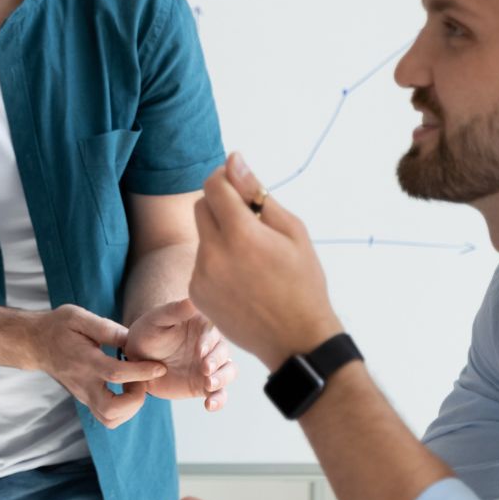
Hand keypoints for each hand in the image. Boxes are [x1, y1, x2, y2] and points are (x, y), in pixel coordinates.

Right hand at [29, 305, 167, 428]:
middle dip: (136, 400)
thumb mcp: (79, 317)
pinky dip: (123, 411)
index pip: (115, 374)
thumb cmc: (58, 327)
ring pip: (110, 419)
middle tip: (141, 381)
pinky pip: (108, 417)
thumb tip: (132, 339)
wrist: (35, 343)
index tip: (159, 367)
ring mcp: (83, 395)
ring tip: (135, 385)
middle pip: (111, 410)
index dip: (141, 372)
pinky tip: (126, 390)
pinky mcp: (85, 400)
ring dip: (131, 408)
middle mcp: (83, 384)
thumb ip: (106, 328)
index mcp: (84, 361)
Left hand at [122, 299, 236, 410]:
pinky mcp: (205, 385)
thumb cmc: (147, 332)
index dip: (209, 341)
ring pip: (228, 372)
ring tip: (208, 385)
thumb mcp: (157, 319)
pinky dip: (219, 400)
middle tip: (204, 369)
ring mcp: (210, 366)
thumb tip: (194, 299)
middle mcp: (211, 346)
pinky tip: (209, 405)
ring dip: (222, 379)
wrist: (137, 358)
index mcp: (203, 326)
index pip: (214, 332)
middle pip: (224, 353)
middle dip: (217, 362)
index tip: (199, 350)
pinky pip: (219, 394)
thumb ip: (175, 310)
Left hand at [190, 154, 342, 367]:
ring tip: (251, 258)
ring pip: (202, 236)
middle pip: (201, 207)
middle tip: (250, 220)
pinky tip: (241, 279)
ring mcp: (200, 276)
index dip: (224, 177)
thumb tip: (234, 160)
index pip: (214, 186)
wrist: (296, 340)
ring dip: (220, 235)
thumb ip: (257, 194)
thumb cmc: (302, 282)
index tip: (237, 181)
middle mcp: (213, 254)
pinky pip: (200, 263)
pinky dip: (216, 261)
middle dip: (221, 205)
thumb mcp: (292, 231)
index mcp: (241, 234)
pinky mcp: (195, 293)